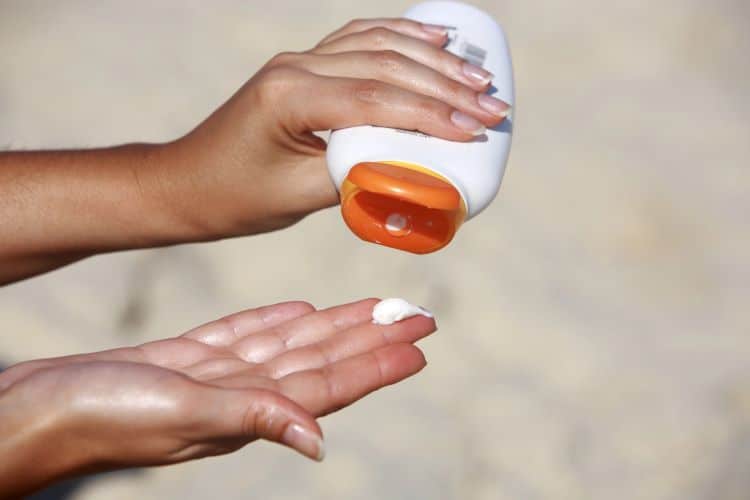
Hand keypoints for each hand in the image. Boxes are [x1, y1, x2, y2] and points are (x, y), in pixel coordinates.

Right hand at [0, 298, 435, 496]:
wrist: (33, 411)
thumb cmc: (96, 416)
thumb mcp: (177, 413)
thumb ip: (246, 418)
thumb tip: (317, 440)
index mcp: (243, 411)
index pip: (328, 385)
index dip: (376, 364)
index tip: (418, 345)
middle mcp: (238, 395)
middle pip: (321, 362)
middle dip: (371, 339)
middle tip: (417, 316)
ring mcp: (213, 376)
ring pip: (291, 346)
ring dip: (335, 328)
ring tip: (373, 309)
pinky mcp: (186, 359)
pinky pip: (246, 335)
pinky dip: (277, 321)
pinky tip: (303, 312)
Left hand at [160, 17, 509, 237]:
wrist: (188, 182)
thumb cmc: (235, 197)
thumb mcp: (298, 198)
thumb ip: (355, 177)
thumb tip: (412, 169)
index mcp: (289, 97)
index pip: (376, 97)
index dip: (431, 112)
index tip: (476, 128)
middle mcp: (295, 66)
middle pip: (385, 64)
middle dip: (445, 85)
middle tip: (492, 105)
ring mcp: (298, 61)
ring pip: (378, 45)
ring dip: (432, 59)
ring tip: (478, 75)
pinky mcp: (303, 66)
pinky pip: (359, 41)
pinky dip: (401, 38)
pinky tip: (433, 41)